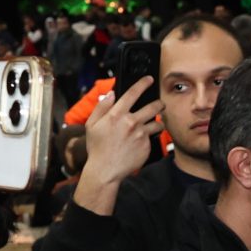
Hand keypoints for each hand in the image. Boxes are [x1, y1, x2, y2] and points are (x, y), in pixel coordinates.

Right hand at [78, 76, 158, 216]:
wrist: (105, 171)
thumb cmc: (97, 148)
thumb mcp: (91, 125)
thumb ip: (101, 108)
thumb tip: (111, 95)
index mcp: (116, 115)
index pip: (133, 93)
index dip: (143, 83)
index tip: (149, 79)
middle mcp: (131, 122)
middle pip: (154, 106)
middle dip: (159, 104)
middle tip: (159, 105)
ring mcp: (141, 135)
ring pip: (157, 124)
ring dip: (156, 123)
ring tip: (151, 126)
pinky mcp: (147, 146)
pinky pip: (152, 138)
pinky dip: (148, 139)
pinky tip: (140, 143)